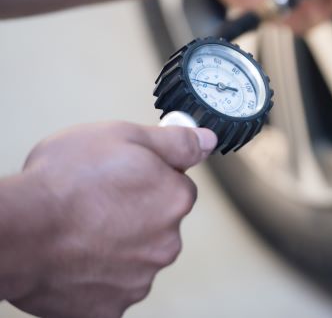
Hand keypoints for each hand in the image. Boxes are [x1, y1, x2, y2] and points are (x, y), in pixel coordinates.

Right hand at [6, 122, 216, 317]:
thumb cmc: (62, 183)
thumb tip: (207, 141)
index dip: (148, 178)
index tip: (121, 178)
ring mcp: (139, 280)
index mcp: (175, 200)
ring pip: (134, 258)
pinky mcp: (109, 309)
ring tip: (78, 231)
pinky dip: (94, 277)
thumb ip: (175, 141)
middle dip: (133, 214)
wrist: (16, 232)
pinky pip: (109, 289)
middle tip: (95, 203)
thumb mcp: (124, 137)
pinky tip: (74, 260)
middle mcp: (166, 243)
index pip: (177, 186)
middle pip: (158, 224)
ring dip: (115, 247)